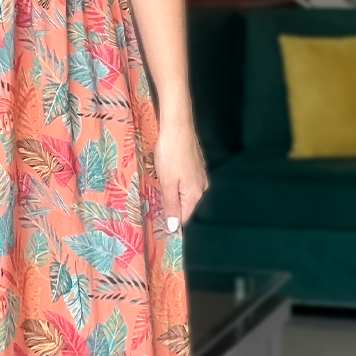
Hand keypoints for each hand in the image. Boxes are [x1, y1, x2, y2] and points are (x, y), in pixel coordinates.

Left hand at [153, 115, 207, 232]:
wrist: (177, 127)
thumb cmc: (171, 154)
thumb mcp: (168, 182)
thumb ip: (171, 205)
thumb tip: (174, 228)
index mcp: (195, 193)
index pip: (185, 218)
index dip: (172, 224)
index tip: (158, 228)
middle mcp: (201, 187)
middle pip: (187, 207)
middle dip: (172, 212)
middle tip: (154, 214)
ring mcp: (199, 176)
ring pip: (186, 195)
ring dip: (173, 199)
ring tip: (158, 199)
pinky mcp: (195, 167)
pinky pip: (186, 184)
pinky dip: (176, 187)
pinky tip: (166, 183)